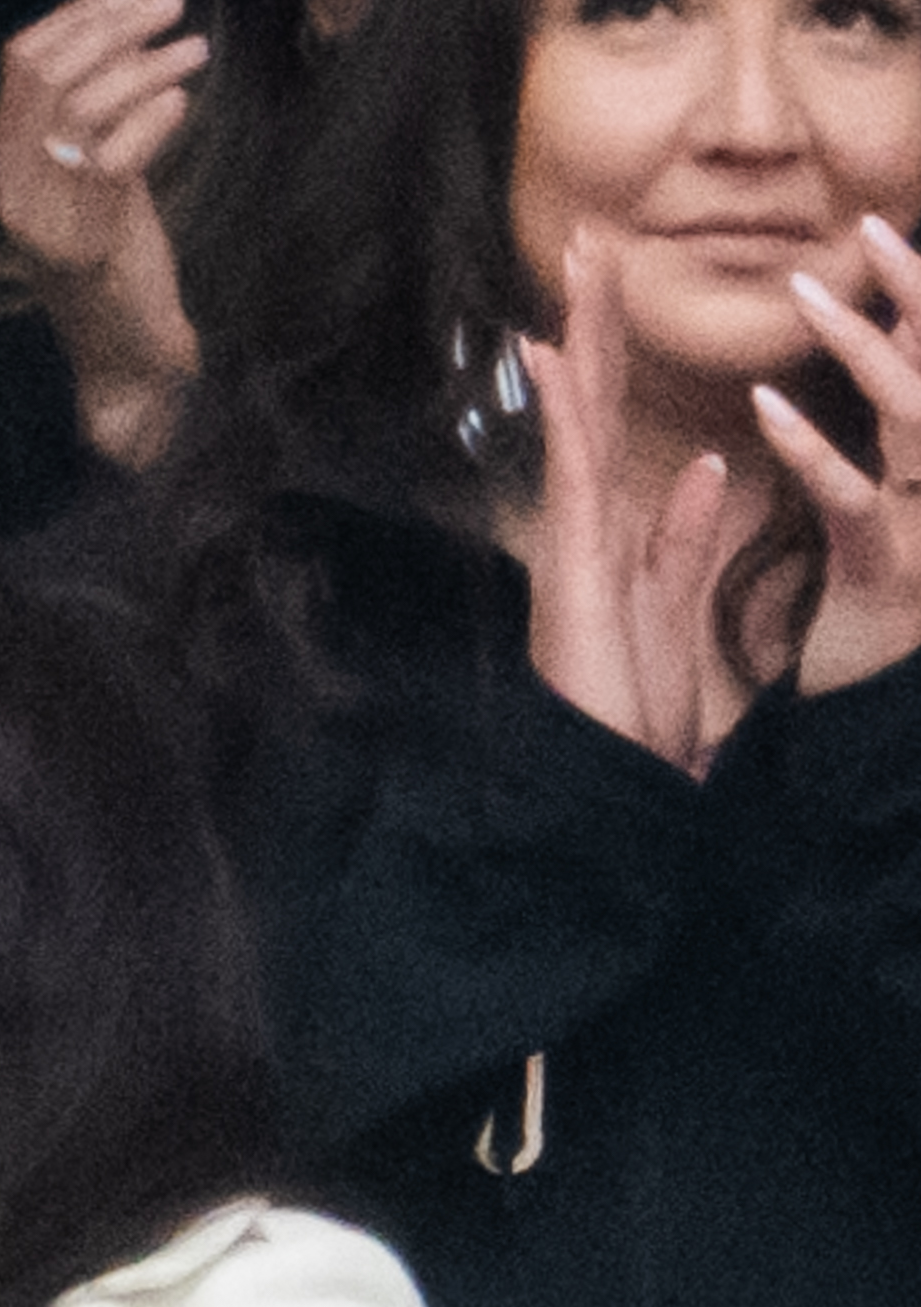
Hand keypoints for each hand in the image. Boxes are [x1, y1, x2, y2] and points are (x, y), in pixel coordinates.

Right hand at [0, 0, 205, 461]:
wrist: (127, 359)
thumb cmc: (122, 262)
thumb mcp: (100, 173)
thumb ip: (99, 113)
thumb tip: (127, 30)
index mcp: (5, 166)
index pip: (22, 61)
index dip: (81, 13)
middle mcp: (12, 190)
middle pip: (49, 72)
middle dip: (115, 24)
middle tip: (173, 6)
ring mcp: (42, 221)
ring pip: (81, 107)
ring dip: (146, 66)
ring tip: (195, 51)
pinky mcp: (85, 247)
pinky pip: (112, 158)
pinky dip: (153, 119)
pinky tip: (183, 105)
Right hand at [520, 231, 732, 774]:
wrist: (607, 770)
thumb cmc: (634, 707)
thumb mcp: (679, 606)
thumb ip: (690, 537)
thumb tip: (713, 468)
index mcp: (619, 524)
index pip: (620, 418)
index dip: (620, 349)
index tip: (616, 282)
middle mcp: (587, 517)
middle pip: (593, 398)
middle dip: (595, 317)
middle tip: (590, 238)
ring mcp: (574, 532)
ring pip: (579, 414)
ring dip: (579, 337)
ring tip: (579, 263)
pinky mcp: (573, 555)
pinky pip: (573, 466)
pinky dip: (564, 408)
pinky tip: (555, 353)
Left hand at [765, 212, 920, 695]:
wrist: (883, 717)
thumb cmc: (885, 609)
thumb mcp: (901, 512)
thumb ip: (905, 436)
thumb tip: (899, 355)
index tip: (902, 234)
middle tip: (880, 227)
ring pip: (915, 418)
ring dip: (864, 349)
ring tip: (807, 292)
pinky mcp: (887, 570)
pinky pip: (853, 499)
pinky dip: (812, 449)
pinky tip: (763, 407)